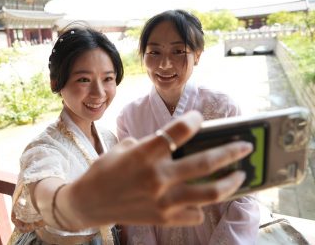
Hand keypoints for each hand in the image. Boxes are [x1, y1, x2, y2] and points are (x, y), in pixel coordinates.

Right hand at [61, 110, 251, 228]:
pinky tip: (199, 199)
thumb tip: (175, 145)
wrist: (89, 203)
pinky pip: (195, 213)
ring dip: (230, 183)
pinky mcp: (163, 218)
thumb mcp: (123, 149)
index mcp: (144, 154)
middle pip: (205, 162)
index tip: (199, 118)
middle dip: (232, 151)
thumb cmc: (104, 172)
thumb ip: (150, 145)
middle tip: (246, 146)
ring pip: (210, 192)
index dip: (194, 120)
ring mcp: (163, 200)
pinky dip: (200, 205)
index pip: (179, 130)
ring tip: (240, 176)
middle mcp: (157, 176)